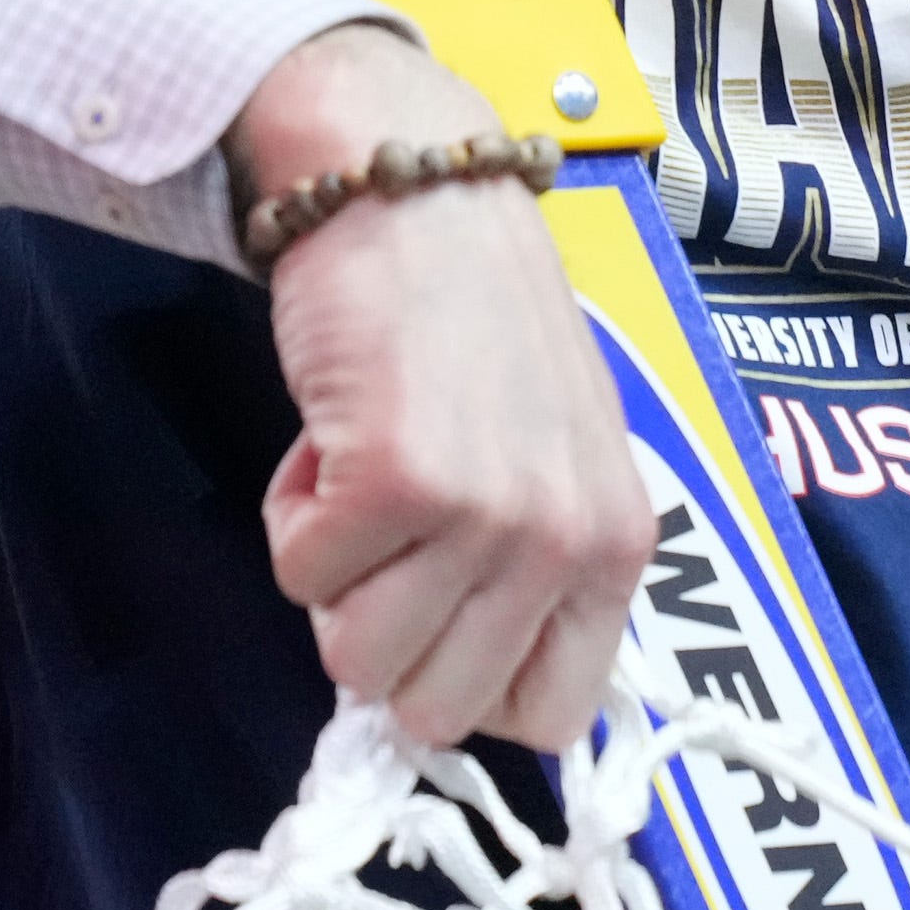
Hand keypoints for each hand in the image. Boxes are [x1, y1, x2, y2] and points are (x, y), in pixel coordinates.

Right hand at [230, 26, 652, 751]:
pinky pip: (299, 575)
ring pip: (355, 658)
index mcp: (618, 547)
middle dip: (384, 634)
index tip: (436, 604)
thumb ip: (533, 571)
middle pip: (435, 711)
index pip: (546, 719)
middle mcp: (566, 541)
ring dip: (333, 574)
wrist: (414, 190)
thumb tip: (461, 693)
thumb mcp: (554, 456)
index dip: (465, 675)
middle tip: (390, 527)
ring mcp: (485, 515)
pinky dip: (291, 512)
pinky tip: (334, 434)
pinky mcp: (395, 480)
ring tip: (364, 470)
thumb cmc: (477, 321)